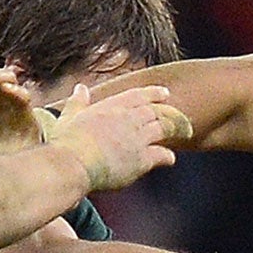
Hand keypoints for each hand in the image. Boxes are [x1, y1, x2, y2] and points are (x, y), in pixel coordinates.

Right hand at [50, 85, 191, 190]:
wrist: (72, 164)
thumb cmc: (66, 143)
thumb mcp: (69, 117)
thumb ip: (77, 102)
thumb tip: (80, 88)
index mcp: (111, 107)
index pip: (139, 96)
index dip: (154, 93)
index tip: (165, 93)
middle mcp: (128, 119)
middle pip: (156, 111)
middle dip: (170, 112)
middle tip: (181, 116)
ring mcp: (137, 138)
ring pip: (164, 128)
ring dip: (176, 129)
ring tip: (186, 132)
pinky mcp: (141, 160)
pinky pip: (161, 155)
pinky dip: (168, 156)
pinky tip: (171, 159)